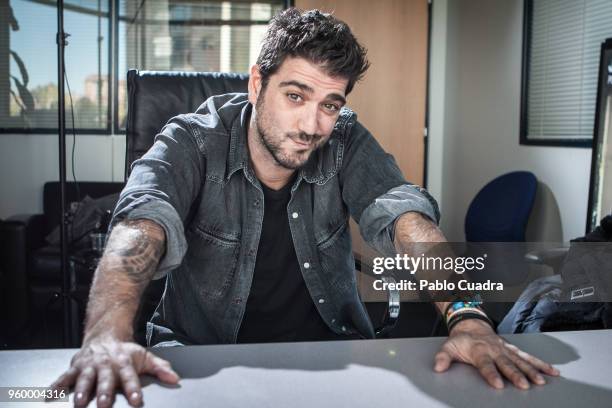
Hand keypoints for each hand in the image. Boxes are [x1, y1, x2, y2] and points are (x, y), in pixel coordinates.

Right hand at [48, 336, 179, 406]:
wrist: (104, 335)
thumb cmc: (124, 351)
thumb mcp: (144, 356)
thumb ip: (159, 368)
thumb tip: (174, 378)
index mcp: (123, 362)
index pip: (130, 377)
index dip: (133, 388)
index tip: (136, 401)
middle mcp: (105, 364)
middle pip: (106, 379)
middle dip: (105, 392)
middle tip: (104, 404)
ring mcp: (89, 365)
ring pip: (85, 378)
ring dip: (82, 390)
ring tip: (80, 402)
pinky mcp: (75, 367)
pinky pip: (64, 378)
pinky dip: (56, 386)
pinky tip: (49, 396)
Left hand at [433, 318, 559, 388]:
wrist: (472, 325)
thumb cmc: (462, 340)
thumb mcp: (449, 347)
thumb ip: (443, 357)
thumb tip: (438, 367)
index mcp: (479, 350)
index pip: (485, 364)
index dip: (491, 374)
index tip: (498, 384)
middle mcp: (495, 350)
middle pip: (506, 364)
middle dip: (516, 374)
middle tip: (524, 385)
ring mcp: (506, 349)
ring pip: (520, 360)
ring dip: (531, 370)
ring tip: (540, 381)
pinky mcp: (513, 350)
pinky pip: (528, 357)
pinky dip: (540, 364)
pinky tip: (551, 371)